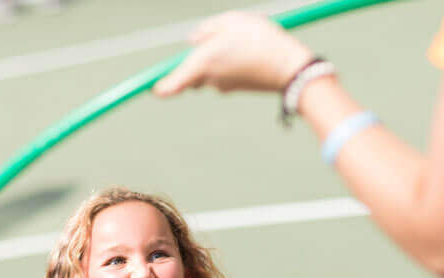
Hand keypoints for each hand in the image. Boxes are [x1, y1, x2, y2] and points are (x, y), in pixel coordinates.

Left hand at [154, 12, 313, 96]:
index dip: (162, 86)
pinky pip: (224, 74)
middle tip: (218, 40)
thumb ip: (208, 29)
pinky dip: (231, 63)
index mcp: (202, 62)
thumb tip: (193, 40)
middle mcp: (209, 79)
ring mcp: (222, 86)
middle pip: (191, 71)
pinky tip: (249, 51)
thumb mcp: (233, 21)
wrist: (290, 67)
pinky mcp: (235, 88)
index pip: (174, 83)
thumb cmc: (261, 40)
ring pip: (209, 71)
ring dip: (218, 58)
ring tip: (241, 42)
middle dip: (197, 58)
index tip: (153, 90)